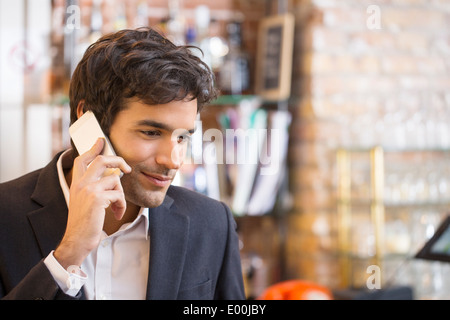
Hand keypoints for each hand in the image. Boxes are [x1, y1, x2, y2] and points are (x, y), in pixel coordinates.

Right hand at [54, 138, 131, 268]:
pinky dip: (121, 205)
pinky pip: (119, 195)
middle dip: (118, 160)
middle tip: (127, 168)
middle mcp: (81, 183)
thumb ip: (93, 188)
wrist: (77, 240)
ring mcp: (89, 189)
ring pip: (115, 179)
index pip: (82, 159)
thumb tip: (113, 177)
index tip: (101, 141)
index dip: (93, 148)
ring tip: (116, 207)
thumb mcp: (83, 201)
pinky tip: (116, 214)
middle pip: (101, 160)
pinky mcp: (97, 198)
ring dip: (120, 195)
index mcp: (76, 184)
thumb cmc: (84, 223)